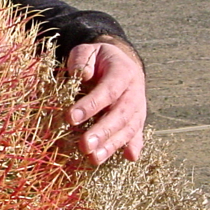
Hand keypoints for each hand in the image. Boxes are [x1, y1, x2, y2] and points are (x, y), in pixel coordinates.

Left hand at [66, 40, 146, 165]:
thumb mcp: (87, 51)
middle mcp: (134, 91)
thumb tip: (82, 74)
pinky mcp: (138, 119)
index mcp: (123, 72)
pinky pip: (138, 134)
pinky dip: (135, 146)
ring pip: (129, 128)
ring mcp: (139, 107)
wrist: (121, 62)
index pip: (108, 90)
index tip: (71, 117)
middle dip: (102, 132)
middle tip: (84, 145)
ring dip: (112, 145)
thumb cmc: (98, 59)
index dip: (91, 105)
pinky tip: (129, 158)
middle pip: (121, 114)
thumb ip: (82, 60)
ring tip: (95, 158)